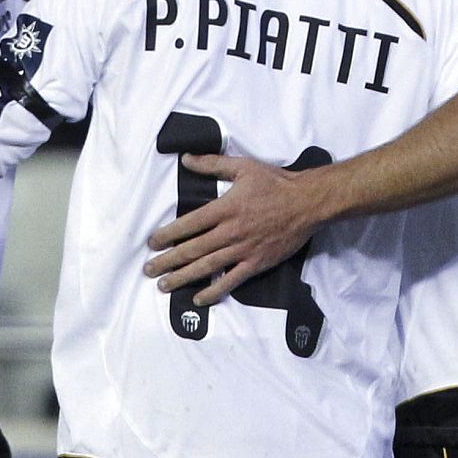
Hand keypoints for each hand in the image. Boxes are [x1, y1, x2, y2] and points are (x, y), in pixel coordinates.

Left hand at [144, 153, 329, 304]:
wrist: (308, 202)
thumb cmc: (276, 183)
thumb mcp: (243, 167)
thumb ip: (212, 164)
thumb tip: (186, 159)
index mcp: (225, 208)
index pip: (188, 224)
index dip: (167, 234)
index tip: (152, 243)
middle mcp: (230, 231)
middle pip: (192, 248)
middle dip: (168, 261)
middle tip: (149, 269)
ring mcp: (243, 249)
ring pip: (207, 266)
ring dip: (183, 277)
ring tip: (164, 285)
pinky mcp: (256, 263)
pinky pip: (231, 280)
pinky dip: (214, 290)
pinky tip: (198, 297)